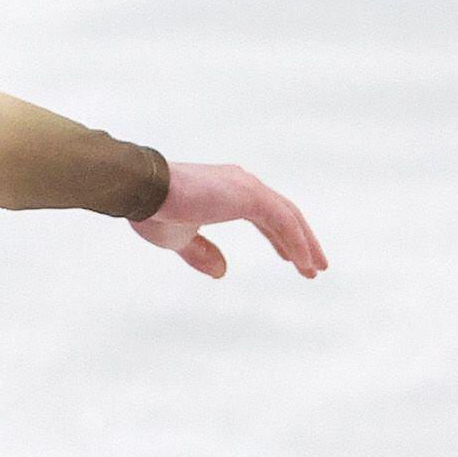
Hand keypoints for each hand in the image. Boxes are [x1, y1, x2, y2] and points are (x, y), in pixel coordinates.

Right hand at [134, 161, 325, 279]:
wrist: (143, 191)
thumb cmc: (153, 211)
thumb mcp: (179, 239)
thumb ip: (202, 253)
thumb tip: (222, 272)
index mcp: (228, 192)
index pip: (265, 217)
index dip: (279, 239)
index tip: (290, 258)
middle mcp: (242, 184)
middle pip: (283, 215)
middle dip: (300, 241)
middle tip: (313, 266)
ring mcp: (248, 187)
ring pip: (288, 217)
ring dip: (305, 244)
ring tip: (314, 269)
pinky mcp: (249, 195)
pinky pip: (282, 221)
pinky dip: (295, 241)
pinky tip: (302, 262)